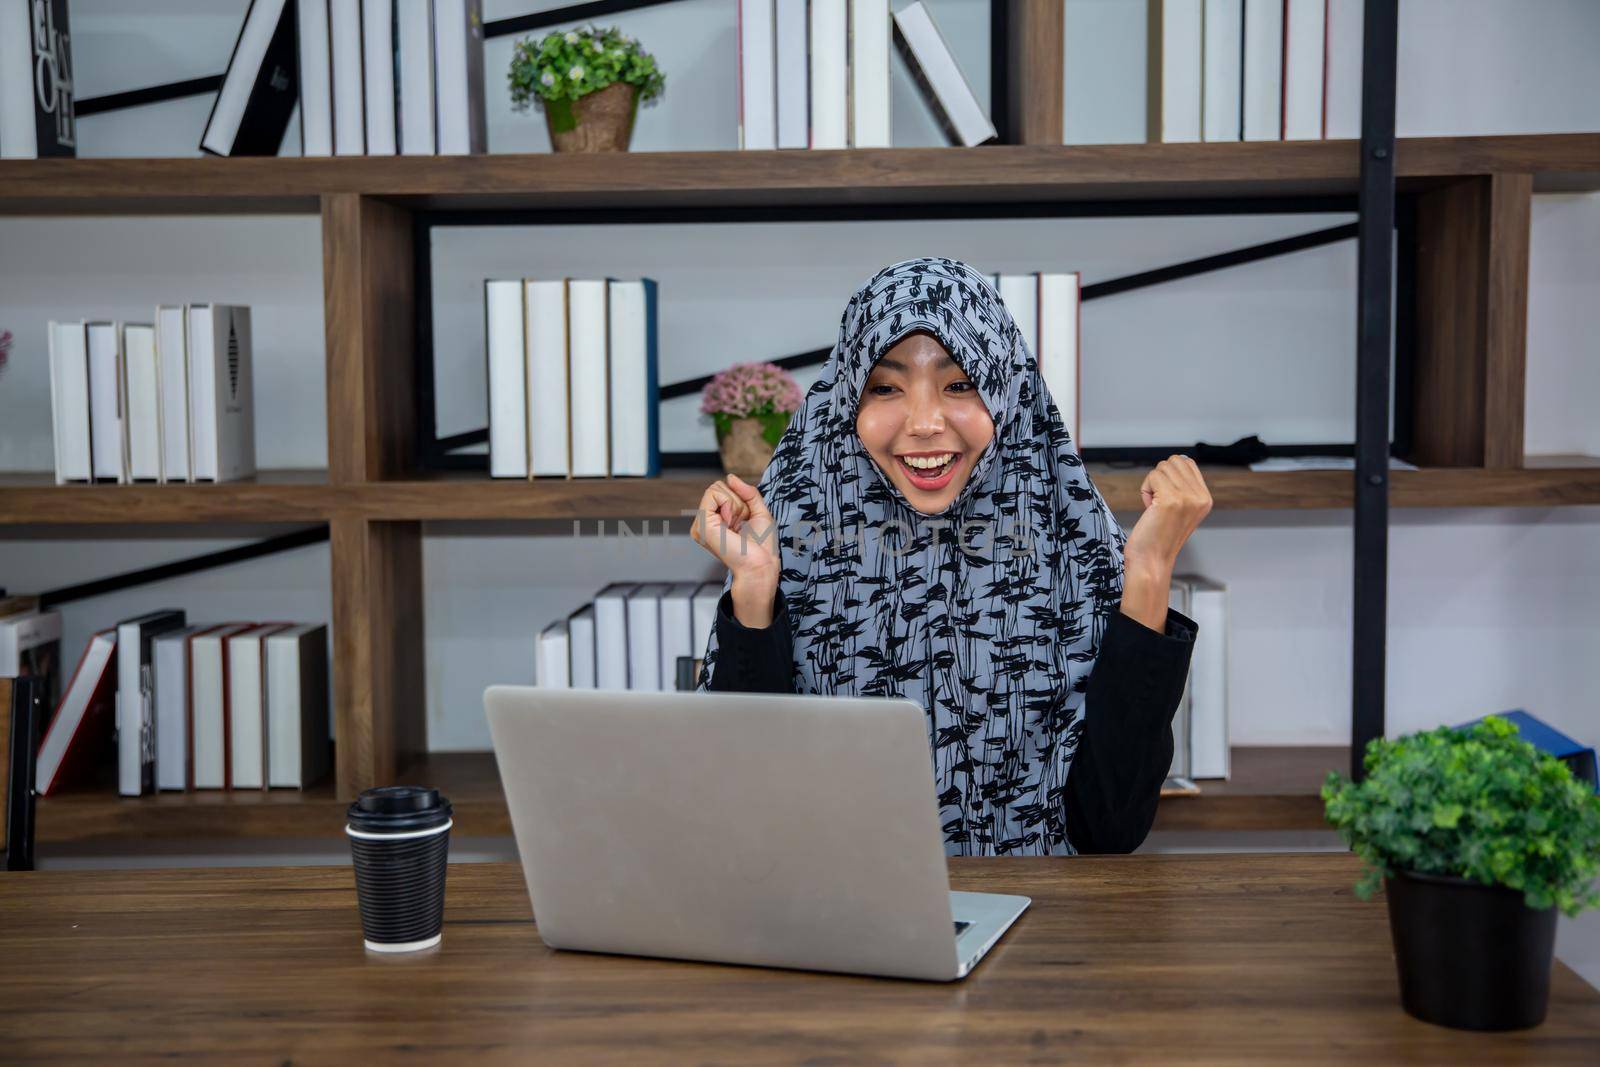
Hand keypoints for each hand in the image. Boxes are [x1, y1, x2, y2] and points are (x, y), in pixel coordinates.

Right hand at [689, 473, 780, 626]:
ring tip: (736, 526)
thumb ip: (747, 492)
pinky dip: (730, 504)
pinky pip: (713, 493)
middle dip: (738, 500)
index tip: (745, 520)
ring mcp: (701, 524)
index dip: (740, 499)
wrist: (760, 565)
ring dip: (736, 504)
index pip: (722, 490)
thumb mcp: (758, 511)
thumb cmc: (762, 546)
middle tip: (741, 523)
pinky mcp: (702, 524)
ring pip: (715, 489)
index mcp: (716, 521)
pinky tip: (731, 524)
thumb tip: (730, 477)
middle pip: (718, 487)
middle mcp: (706, 522)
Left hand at [1122, 455, 1211, 571]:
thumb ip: (1184, 486)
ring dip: (1151, 484)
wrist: (1151, 560)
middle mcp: (1200, 497)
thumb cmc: (1159, 536)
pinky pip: (1152, 476)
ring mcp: (1187, 498)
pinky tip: (1149, 508)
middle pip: (1174, 461)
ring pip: (1162, 467)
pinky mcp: (1171, 499)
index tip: (1165, 496)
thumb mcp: (1181, 508)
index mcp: (1205, 499)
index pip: (1188, 462)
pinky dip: (1145, 490)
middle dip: (1159, 477)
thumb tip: (1180, 459)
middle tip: (1158, 501)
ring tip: (1154, 507)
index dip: (1169, 474)